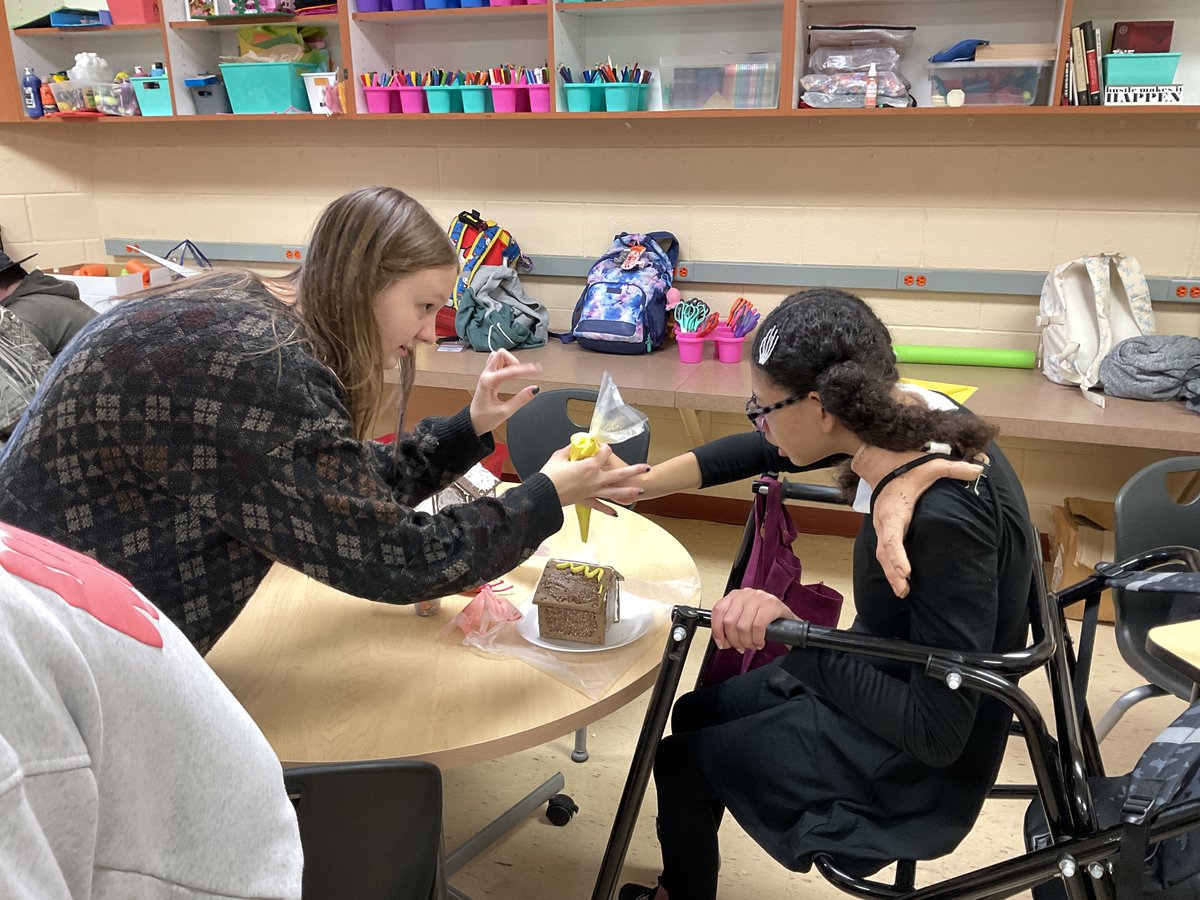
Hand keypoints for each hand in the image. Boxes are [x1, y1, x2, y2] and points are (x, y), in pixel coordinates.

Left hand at [469, 350, 540, 435]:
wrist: (473, 422)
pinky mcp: (488, 376)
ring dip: (509, 361)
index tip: (536, 370)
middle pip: (501, 354)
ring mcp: (486, 374)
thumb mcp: (505, 411)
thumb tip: (534, 389)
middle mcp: (485, 375)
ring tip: (516, 374)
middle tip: (522, 373)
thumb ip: (521, 399)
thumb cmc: (484, 418)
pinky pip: (497, 362)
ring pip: (498, 356)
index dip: (525, 370)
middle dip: (514, 361)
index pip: (510, 370)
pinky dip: (506, 364)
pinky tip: (510, 373)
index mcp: (488, 382)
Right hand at [539, 444, 647, 507]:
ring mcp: (592, 491)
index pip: (604, 452)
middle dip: (634, 470)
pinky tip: (616, 513)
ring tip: (639, 492)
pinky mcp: (586, 501)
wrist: (543, 495)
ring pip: (614, 492)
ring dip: (628, 492)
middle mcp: (595, 479)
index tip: (602, 446)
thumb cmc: (549, 476)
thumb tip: (574, 446)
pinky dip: (608, 510)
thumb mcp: (558, 457)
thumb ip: (569, 450)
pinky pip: (600, 506)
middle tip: (645, 468)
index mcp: (589, 465)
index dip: (604, 447)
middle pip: (619, 474)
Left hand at [711, 588, 796, 652]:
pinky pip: (758, 627)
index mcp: (734, 595)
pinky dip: (757, 639)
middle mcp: (745, 594)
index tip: (722, 643)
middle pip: (729, 622)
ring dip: (747, 642)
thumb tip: (722, 642)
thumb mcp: (744, 618)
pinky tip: (760, 642)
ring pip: (743, 626)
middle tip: (741, 647)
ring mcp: (758, 597)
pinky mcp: (771, 604)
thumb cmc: (764, 618)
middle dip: (734, 640)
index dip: (717, 631)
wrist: (787, 618)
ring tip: (752, 645)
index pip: (718, 611)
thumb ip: (731, 627)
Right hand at [857, 447, 984, 597]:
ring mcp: (881, 527)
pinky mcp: (883, 530)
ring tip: (903, 591)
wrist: (881, 464)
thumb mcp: (930, 465)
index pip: (891, 536)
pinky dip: (890, 567)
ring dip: (891, 574)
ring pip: (882, 555)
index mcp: (894, 510)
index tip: (905, 571)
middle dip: (893, 571)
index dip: (897, 555)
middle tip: (904, 589)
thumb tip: (979, 470)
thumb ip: (953, 468)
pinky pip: (884, 552)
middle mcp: (884, 521)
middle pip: (884, 551)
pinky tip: (900, 581)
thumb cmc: (906, 467)